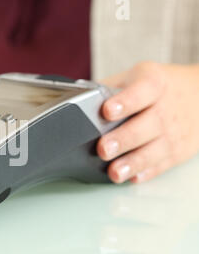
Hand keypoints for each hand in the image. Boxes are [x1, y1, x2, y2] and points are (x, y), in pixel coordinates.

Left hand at [97, 62, 198, 182]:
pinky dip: (147, 172)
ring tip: (114, 172)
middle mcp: (166, 108)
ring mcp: (174, 132)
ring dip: (133, 163)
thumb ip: (108, 88)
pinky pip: (163, 164)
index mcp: (154, 83)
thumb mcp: (136, 77)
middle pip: (147, 125)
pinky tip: (132, 177)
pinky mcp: (178, 151)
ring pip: (156, 150)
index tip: (107, 110)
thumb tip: (75, 100)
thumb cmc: (157, 87)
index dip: (125, 101)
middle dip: (124, 138)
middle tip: (104, 148)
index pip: (141, 91)